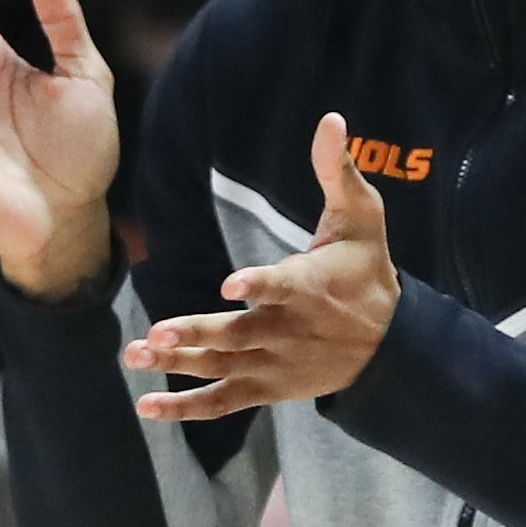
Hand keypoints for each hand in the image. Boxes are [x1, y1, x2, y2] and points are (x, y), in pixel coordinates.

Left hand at [124, 113, 399, 420]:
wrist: (389, 343)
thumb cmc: (367, 270)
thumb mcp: (361, 217)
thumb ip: (338, 171)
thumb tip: (331, 119)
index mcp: (309, 287)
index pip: (281, 286)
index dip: (259, 284)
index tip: (233, 285)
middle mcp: (288, 330)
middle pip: (238, 335)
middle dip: (196, 334)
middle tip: (157, 333)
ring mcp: (275, 364)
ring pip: (222, 366)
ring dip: (178, 364)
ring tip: (137, 355)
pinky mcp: (267, 388)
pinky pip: (223, 402)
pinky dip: (187, 407)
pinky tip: (149, 407)